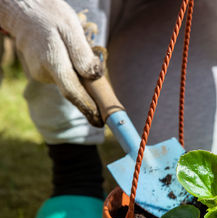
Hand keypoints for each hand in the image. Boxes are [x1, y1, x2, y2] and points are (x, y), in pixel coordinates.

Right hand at [0, 0, 103, 126]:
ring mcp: (41, 74)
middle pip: (74, 89)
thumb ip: (82, 53)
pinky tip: (73, 60)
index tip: (100, 121)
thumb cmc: (51, 17)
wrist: (25, 12)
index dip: (88, 107)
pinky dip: (74, 73)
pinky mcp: (43, 72)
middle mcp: (44, 72)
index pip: (72, 91)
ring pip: (70, 82)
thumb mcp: (71, 28)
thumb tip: (95, 76)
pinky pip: (64, 76)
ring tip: (85, 64)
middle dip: (90, 95)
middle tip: (105, 104)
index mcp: (52, 62)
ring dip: (82, 79)